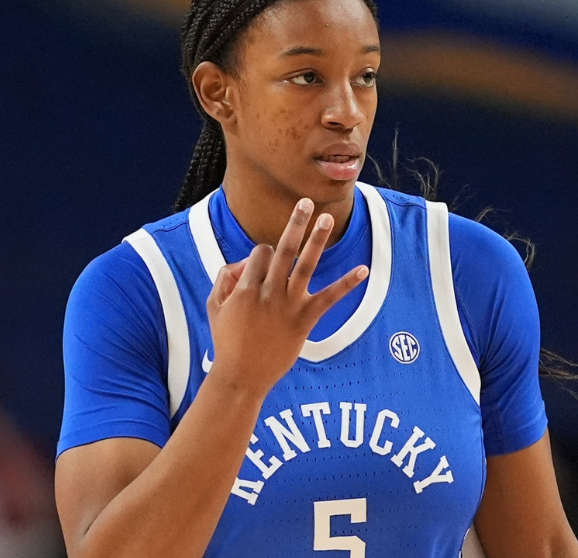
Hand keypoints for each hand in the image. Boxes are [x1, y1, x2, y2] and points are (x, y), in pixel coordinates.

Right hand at [204, 198, 367, 394]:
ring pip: (305, 265)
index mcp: (245, 286)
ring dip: (317, 240)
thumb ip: (224, 279)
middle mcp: (268, 291)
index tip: (261, 270)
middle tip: (306, 202)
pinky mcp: (304, 319)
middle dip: (295, 223)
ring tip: (327, 219)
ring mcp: (288, 305)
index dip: (262, 255)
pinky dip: (347, 283)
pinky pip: (329, 298)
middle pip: (283, 248)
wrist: (241, 375)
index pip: (260, 253)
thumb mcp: (214, 307)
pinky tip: (364, 270)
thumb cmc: (227, 341)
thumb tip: (242, 263)